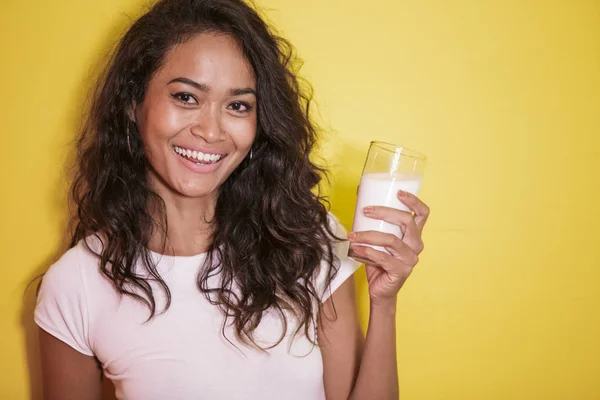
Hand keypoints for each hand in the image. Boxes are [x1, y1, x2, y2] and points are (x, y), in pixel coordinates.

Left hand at [347, 190, 429, 305]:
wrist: (380, 290)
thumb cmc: (378, 261)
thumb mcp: (378, 238)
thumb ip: (374, 222)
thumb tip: (360, 195)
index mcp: (414, 235)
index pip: (422, 214)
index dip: (414, 201)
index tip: (398, 192)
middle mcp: (416, 245)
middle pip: (406, 221)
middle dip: (384, 212)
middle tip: (366, 210)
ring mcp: (410, 259)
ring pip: (391, 239)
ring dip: (368, 235)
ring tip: (353, 235)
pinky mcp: (401, 271)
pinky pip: (383, 257)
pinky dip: (367, 251)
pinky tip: (356, 248)